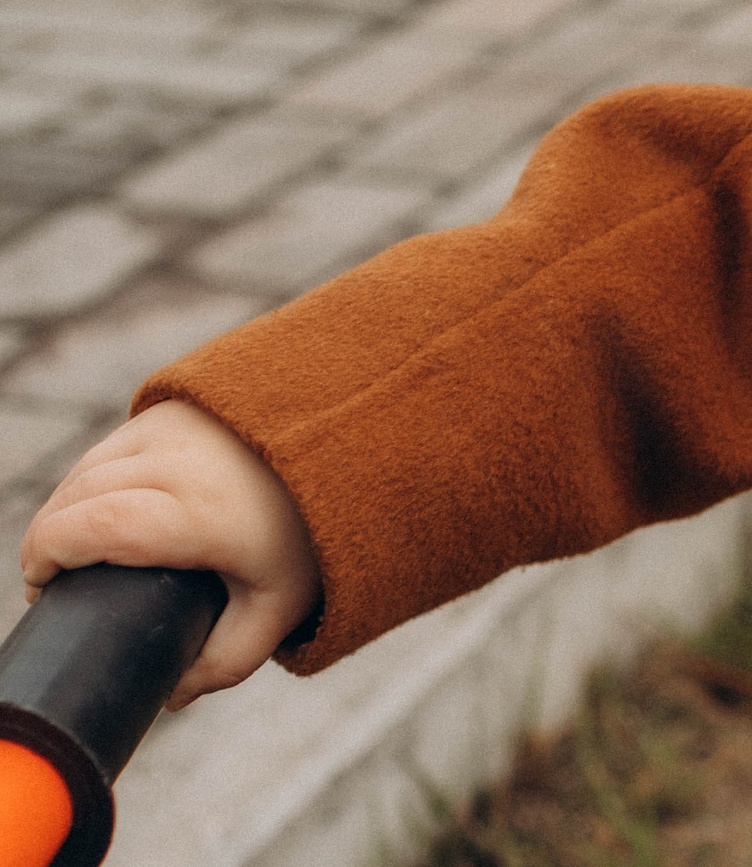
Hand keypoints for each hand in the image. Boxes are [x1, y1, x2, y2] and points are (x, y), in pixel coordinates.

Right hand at [19, 400, 320, 708]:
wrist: (362, 444)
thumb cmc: (320, 532)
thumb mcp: (282, 606)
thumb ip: (225, 660)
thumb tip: (170, 698)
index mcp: (198, 512)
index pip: (87, 524)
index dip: (46, 554)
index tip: (40, 589)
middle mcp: (181, 459)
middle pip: (78, 495)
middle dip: (51, 538)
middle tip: (54, 580)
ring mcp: (178, 423)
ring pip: (91, 465)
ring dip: (69, 504)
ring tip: (74, 547)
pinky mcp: (180, 403)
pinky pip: (114, 441)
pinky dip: (96, 474)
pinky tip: (101, 505)